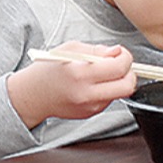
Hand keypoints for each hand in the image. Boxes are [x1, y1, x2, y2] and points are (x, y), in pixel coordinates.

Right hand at [8, 43, 136, 127]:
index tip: (121, 53)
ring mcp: (90, 106)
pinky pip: (110, 99)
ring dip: (118, 80)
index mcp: (80, 74)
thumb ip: (96, 50)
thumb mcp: (69, 50)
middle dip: (130, 72)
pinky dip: (108, 89)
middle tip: (121, 65)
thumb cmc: (48, 70)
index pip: (118, 67)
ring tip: (102, 73)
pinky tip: (93, 84)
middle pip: (127, 86)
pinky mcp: (91, 113)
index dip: (126, 57)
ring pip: (120, 93)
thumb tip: (116, 52)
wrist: (33, 95)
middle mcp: (87, 93)